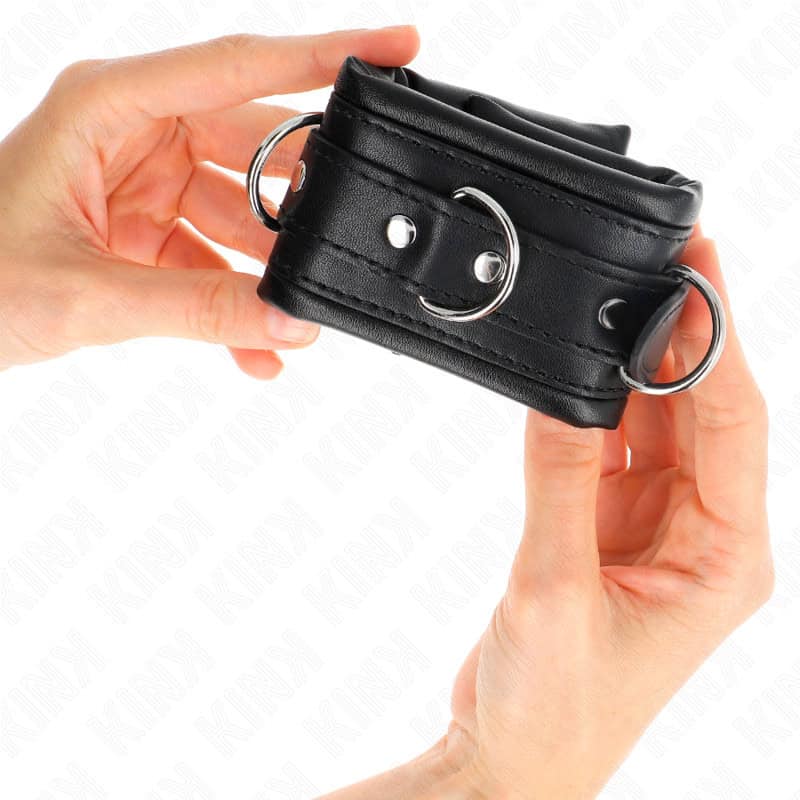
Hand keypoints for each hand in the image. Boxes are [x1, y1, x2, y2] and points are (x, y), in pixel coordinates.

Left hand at [0, 26, 418, 376]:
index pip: (235, 69)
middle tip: (348, 236)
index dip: (320, 57)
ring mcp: (147, 187)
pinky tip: (258, 351)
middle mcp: (137, 135)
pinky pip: (214, 263)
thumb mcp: (85, 293)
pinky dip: (236, 305)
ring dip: (269, 271)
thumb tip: (290, 320)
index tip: (395, 48)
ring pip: (242, 217)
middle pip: (255, 151)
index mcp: (112, 108)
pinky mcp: (150, 235)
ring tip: (295, 318)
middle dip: (302, 203)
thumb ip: (194, 307)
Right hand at [320, 231, 771, 798]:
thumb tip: (560, 392)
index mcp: (727, 559)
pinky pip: (608, 446)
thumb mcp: (555, 589)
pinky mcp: (606, 524)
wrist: (514, 755)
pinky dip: (594, 404)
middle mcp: (704, 536)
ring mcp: (655, 526)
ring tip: (621, 298)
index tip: (701, 272)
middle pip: (703, 412)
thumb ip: (559, 483)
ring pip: (656, 422)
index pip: (735, 425)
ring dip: (638, 366)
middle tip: (664, 261)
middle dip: (685, 337)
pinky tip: (581, 365)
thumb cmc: (556, 708)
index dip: (719, 343)